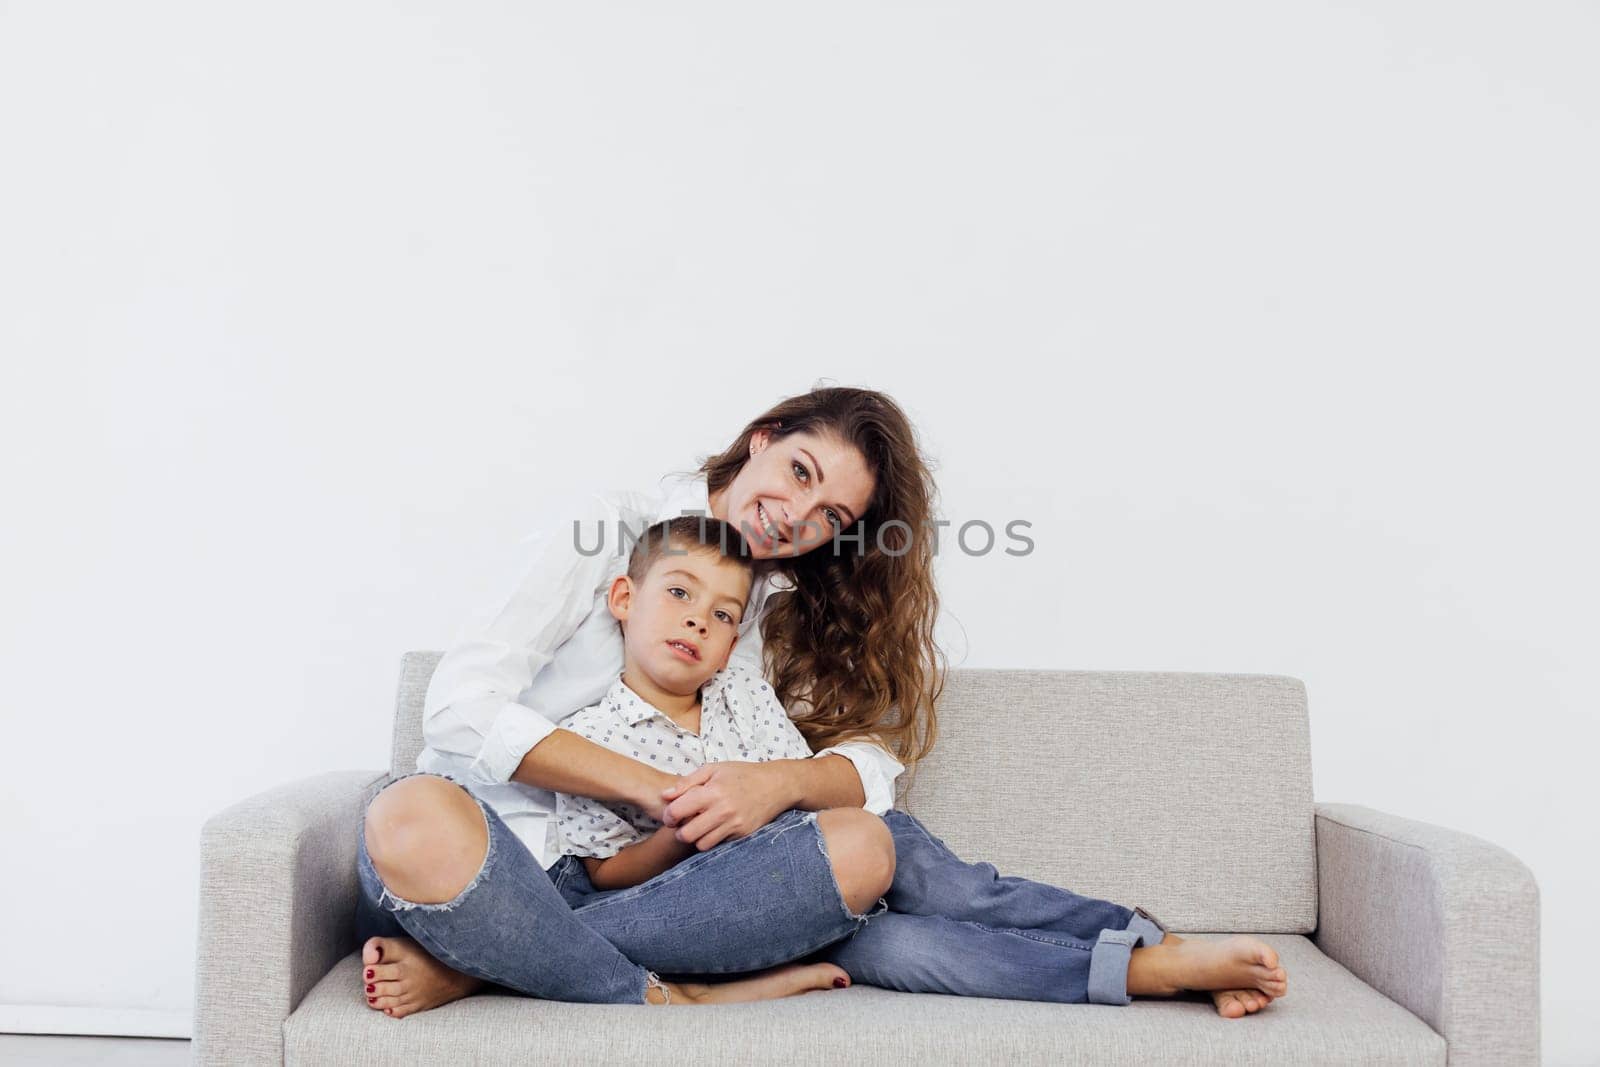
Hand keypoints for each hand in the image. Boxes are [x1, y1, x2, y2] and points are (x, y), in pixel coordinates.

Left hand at [658, 761, 793, 850]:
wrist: (776, 785)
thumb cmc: (742, 774)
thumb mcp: (713, 769)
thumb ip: (687, 782)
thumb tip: (665, 795)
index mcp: (712, 791)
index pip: (677, 811)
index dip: (668, 816)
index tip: (671, 815)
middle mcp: (723, 810)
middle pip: (687, 834)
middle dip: (679, 831)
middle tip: (682, 824)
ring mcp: (734, 825)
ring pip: (702, 844)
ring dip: (696, 838)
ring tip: (698, 827)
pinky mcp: (742, 835)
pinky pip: (719, 844)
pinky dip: (712, 838)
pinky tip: (714, 827)